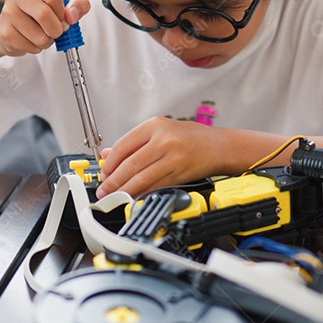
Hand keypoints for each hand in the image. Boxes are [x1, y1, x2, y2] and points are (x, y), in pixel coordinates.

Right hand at [0, 0, 90, 57]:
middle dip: (57, 28)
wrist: (13, 28)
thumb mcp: (64, 3)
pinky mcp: (5, 32)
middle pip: (44, 14)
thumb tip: (71, 16)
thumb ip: (78, 4)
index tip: (62, 16)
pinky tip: (30, 39)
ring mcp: (7, 12)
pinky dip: (37, 48)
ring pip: (40, 36)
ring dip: (48, 40)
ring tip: (42, 34)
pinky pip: (31, 47)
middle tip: (57, 30)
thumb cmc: (41, 11)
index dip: (62, 11)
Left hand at [97, 117, 221, 197]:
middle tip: (104, 189)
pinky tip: (133, 196)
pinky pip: (155, 186)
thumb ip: (133, 142)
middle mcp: (164, 140)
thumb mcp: (160, 131)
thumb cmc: (190, 137)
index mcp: (155, 126)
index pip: (123, 145)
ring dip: (125, 190)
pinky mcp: (179, 174)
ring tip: (115, 195)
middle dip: (114, 180)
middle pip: (130, 164)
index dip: (110, 163)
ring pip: (142, 178)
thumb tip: (107, 154)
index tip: (104, 172)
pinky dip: (142, 193)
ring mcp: (173, 158)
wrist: (218, 146)